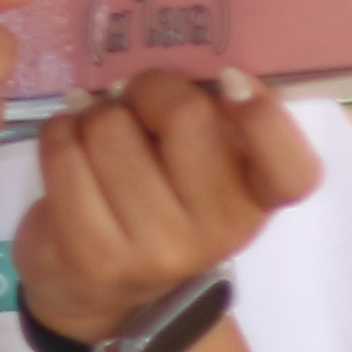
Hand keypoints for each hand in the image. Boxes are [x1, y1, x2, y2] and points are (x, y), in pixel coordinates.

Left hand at [17, 66, 321, 337]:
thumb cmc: (154, 200)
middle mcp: (220, 231)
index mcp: (257, 201)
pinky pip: (65, 155)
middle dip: (147, 90)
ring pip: (111, 129)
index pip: (292, 170)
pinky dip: (59, 132)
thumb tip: (190, 65)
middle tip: (132, 99)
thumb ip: (212, 119)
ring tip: (95, 130)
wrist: (93, 286)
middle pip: (186, 116)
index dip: (266, 117)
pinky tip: (67, 143)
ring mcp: (158, 249)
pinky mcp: (95, 254)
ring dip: (93, 114)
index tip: (230, 79)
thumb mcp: (199, 167)